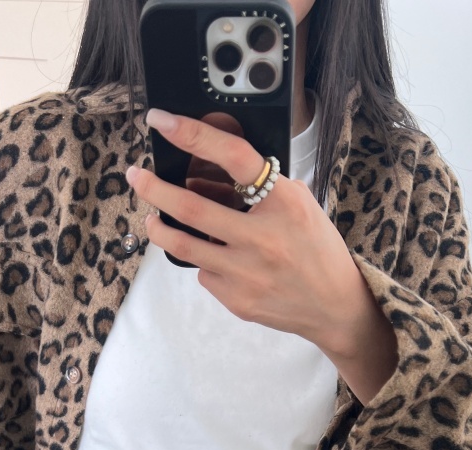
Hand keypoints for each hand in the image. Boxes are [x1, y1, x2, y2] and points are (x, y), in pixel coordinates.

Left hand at [130, 107, 369, 354]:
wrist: (335, 305)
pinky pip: (205, 273)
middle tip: (136, 176)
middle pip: (192, 206)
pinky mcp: (237, 299)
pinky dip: (206, 261)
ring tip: (153, 218)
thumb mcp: (300, 205)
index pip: (233, 156)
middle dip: (154, 188)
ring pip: (185, 245)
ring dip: (160, 227)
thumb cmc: (316, 249)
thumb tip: (205, 174)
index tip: (162, 121)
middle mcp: (263, 236)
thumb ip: (260, 188)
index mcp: (283, 202)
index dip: (192, 134)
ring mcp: (247, 272)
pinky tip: (219, 260)